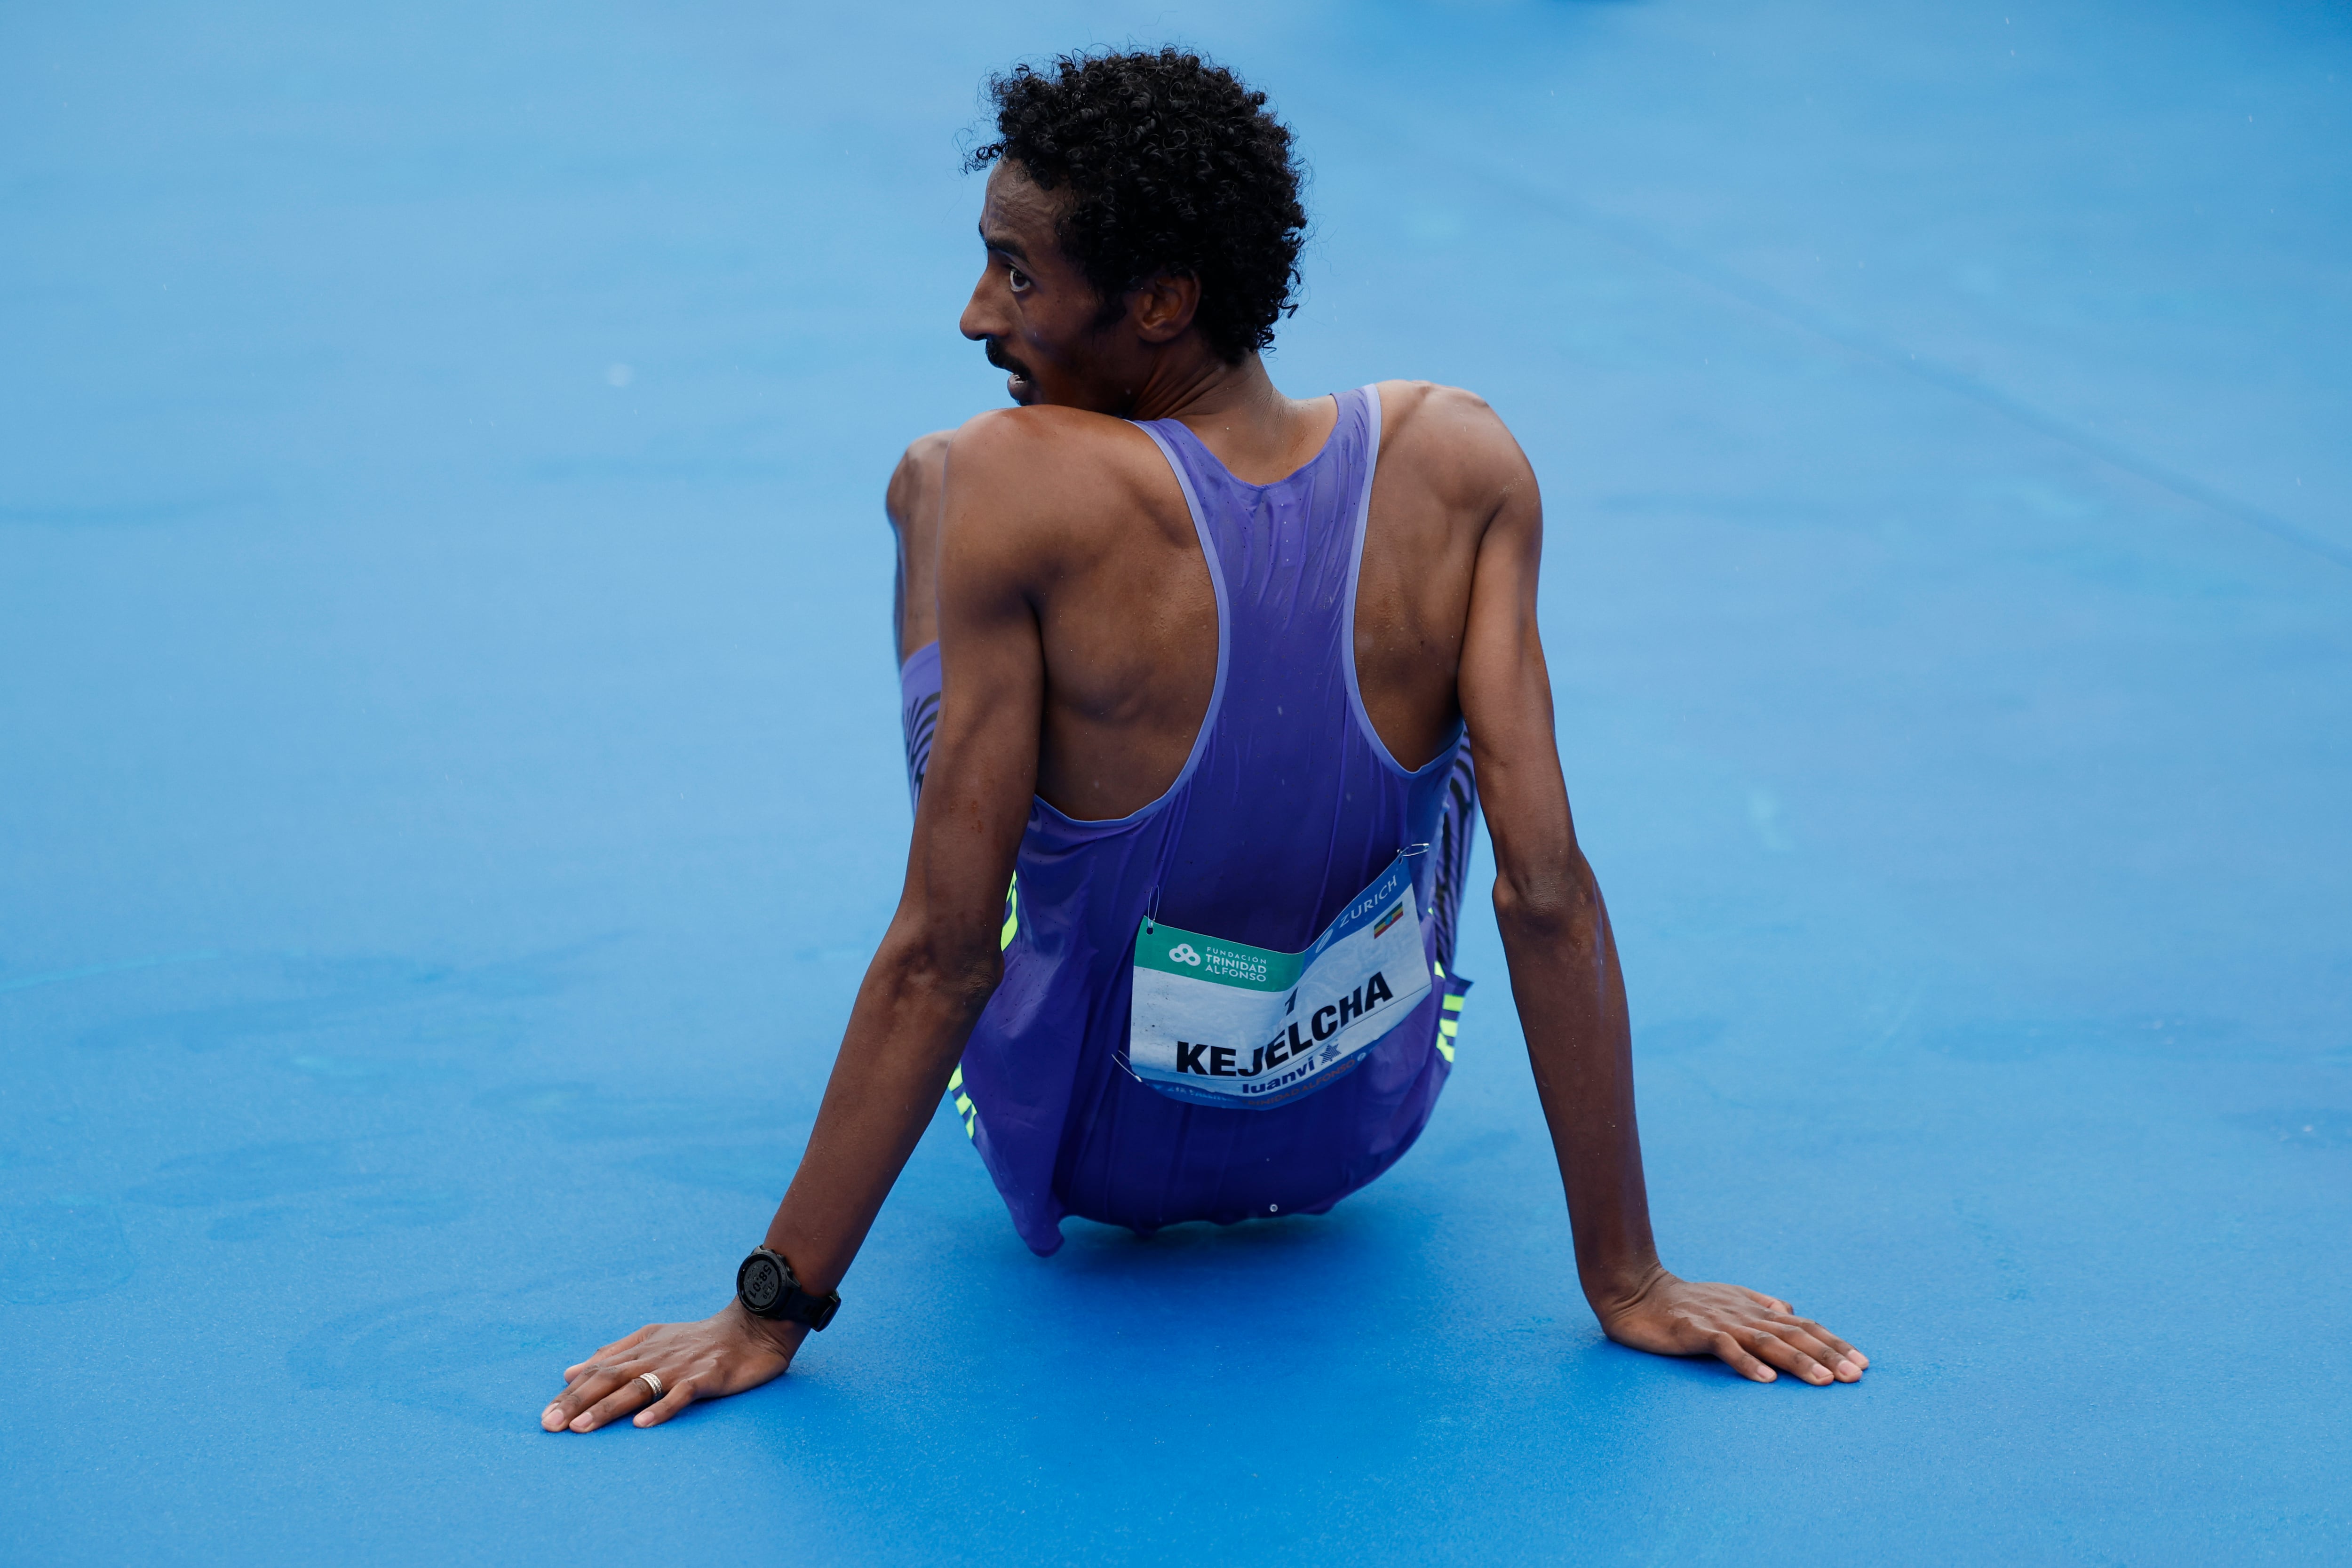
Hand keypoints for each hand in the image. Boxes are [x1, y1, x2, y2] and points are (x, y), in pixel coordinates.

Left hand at [540, 1302, 802, 1431]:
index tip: (545, 1414)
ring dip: (607, 1409)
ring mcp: (681, 1367)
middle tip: (549, 1424)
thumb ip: (612, 1355)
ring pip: (638, 1388)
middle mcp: (655, 1355)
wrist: (753, 1327)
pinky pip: (681, 1394)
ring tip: (580, 1428)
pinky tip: (643, 1424)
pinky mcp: (707, 1376)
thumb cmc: (700, 1339)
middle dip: (577, 1401)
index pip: (598, 1370)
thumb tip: (568, 1372)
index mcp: (641, 1347)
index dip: (571, 1392)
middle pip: (610, 1379)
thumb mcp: (652, 1341)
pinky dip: (662, 1408)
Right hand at [1596, 1269, 1866, 1384]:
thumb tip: (1793, 1311)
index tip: (1862, 1363)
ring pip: (1767, 1341)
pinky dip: (1746, 1363)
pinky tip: (1765, 1380)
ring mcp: (1721, 1322)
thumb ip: (1761, 1305)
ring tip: (1824, 1382)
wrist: (1636, 1292)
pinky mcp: (1695, 1332)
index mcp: (1755, 1309)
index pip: (1803, 1325)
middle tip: (1856, 1376)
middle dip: (1828, 1355)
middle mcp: (1744, 1313)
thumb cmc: (1685, 1301)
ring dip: (1797, 1361)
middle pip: (1794, 1334)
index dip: (1833, 1343)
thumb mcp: (1729, 1299)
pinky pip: (1724, 1348)